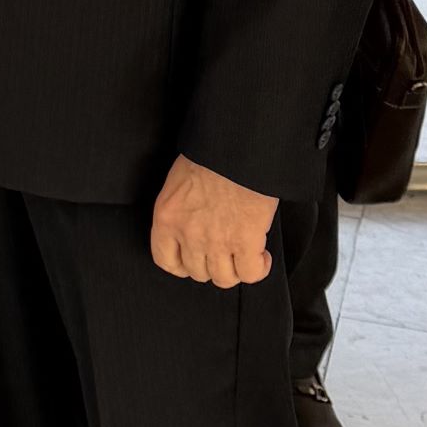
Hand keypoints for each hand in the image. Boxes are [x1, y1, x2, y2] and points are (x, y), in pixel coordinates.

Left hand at [150, 154, 278, 287]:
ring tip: (244, 255)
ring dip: (235, 270)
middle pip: (197, 272)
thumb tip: (192, 224)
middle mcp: (188, 234)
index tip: (192, 261)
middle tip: (224, 253)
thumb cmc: (210, 155)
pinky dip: (258, 269)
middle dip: (211, 265)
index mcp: (167, 217)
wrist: (238, 148)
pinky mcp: (246, 242)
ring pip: (224, 278)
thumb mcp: (179, 183)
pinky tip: (261, 256)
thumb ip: (181, 210)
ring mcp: (217, 241)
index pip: (165, 260)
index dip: (182, 266)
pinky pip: (250, 273)